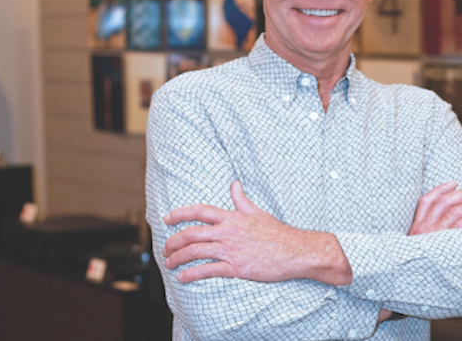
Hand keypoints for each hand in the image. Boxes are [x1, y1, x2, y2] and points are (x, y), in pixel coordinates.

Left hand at [162, 181, 350, 284]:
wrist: (296, 251)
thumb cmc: (278, 233)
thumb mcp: (258, 212)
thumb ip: (242, 200)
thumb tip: (234, 184)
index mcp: (232, 218)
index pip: (200, 211)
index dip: (180, 214)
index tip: (166, 219)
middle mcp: (228, 232)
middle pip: (191, 234)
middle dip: (173, 242)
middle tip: (165, 249)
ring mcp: (231, 250)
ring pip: (195, 252)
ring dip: (177, 258)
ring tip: (169, 264)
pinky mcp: (236, 267)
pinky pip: (207, 270)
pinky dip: (191, 274)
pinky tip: (182, 278)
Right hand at [377, 182, 461, 323]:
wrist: (406, 284)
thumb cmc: (415, 268)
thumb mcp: (414, 249)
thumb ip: (425, 237)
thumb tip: (443, 228)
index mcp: (416, 228)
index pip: (426, 201)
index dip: (440, 189)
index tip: (453, 183)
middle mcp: (424, 229)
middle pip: (444, 202)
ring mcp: (434, 236)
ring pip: (455, 211)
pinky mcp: (445, 245)